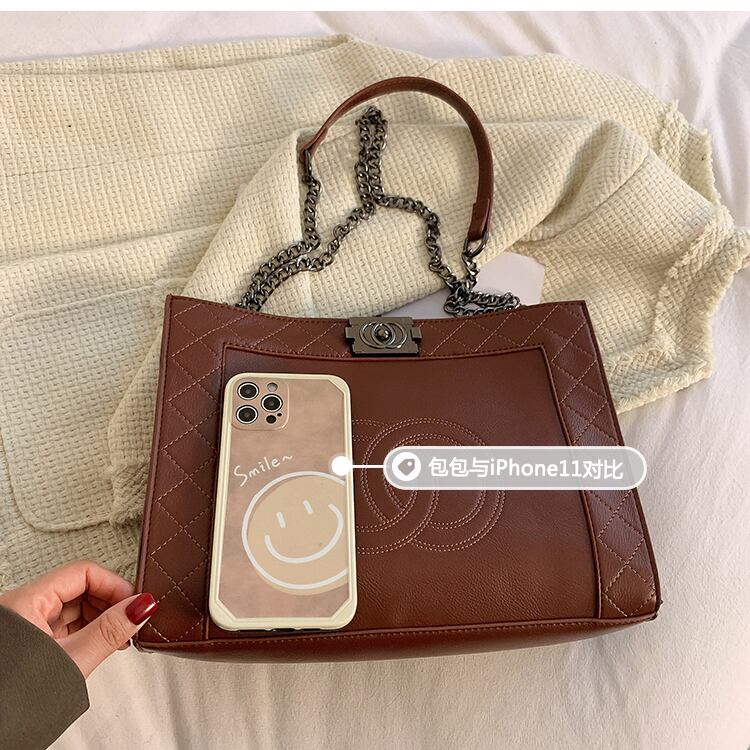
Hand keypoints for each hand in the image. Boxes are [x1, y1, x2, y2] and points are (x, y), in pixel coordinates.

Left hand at [0, 560, 157, 677]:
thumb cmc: (15, 702)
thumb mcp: (72, 660)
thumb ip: (108, 631)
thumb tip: (140, 607)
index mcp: (26, 602)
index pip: (83, 573)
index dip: (113, 585)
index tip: (135, 602)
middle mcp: (23, 609)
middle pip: (80, 588)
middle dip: (110, 603)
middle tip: (130, 620)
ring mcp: (27, 627)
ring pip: (74, 608)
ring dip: (101, 619)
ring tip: (119, 637)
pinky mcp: (32, 644)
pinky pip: (67, 627)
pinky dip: (88, 633)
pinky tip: (102, 645)